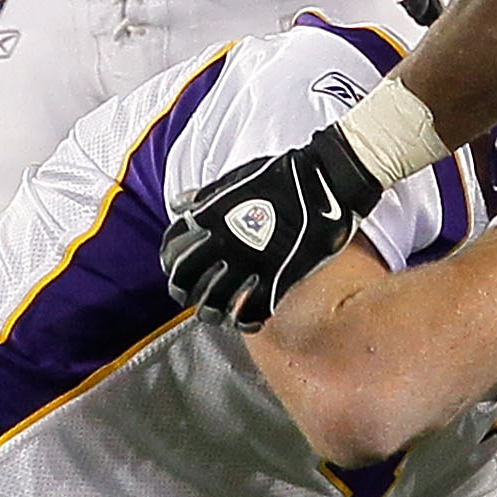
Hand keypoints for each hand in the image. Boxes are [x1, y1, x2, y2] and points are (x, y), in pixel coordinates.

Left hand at [161, 122, 384, 329]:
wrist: (327, 181)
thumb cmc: (283, 176)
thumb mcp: (237, 178)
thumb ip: (207, 196)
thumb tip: (180, 206)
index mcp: (213, 216)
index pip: (174, 247)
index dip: (169, 261)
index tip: (173, 268)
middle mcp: (226, 242)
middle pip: (187, 278)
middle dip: (183, 291)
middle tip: (186, 296)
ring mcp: (251, 263)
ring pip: (215, 300)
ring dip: (209, 310)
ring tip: (211, 312)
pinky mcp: (278, 278)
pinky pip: (252, 310)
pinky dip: (243, 320)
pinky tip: (243, 320)